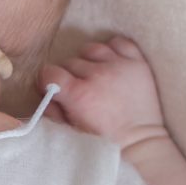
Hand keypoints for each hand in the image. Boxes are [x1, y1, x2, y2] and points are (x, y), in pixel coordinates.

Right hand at [40, 35, 168, 148]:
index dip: (48, 81)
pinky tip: (110, 62)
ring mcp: (119, 66)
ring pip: (91, 49)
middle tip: (79, 89)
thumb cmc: (104, 141)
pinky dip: (112, 49)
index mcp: (79, 95)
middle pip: (70, 62)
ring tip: (94, 74)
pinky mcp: (137, 63)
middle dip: (70, 75)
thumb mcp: (71, 132)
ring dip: (89, 60)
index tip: (53, 89)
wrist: (140, 142)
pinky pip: (119, 42)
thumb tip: (45, 95)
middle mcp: (98, 75)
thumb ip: (52, 112)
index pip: (50, 72)